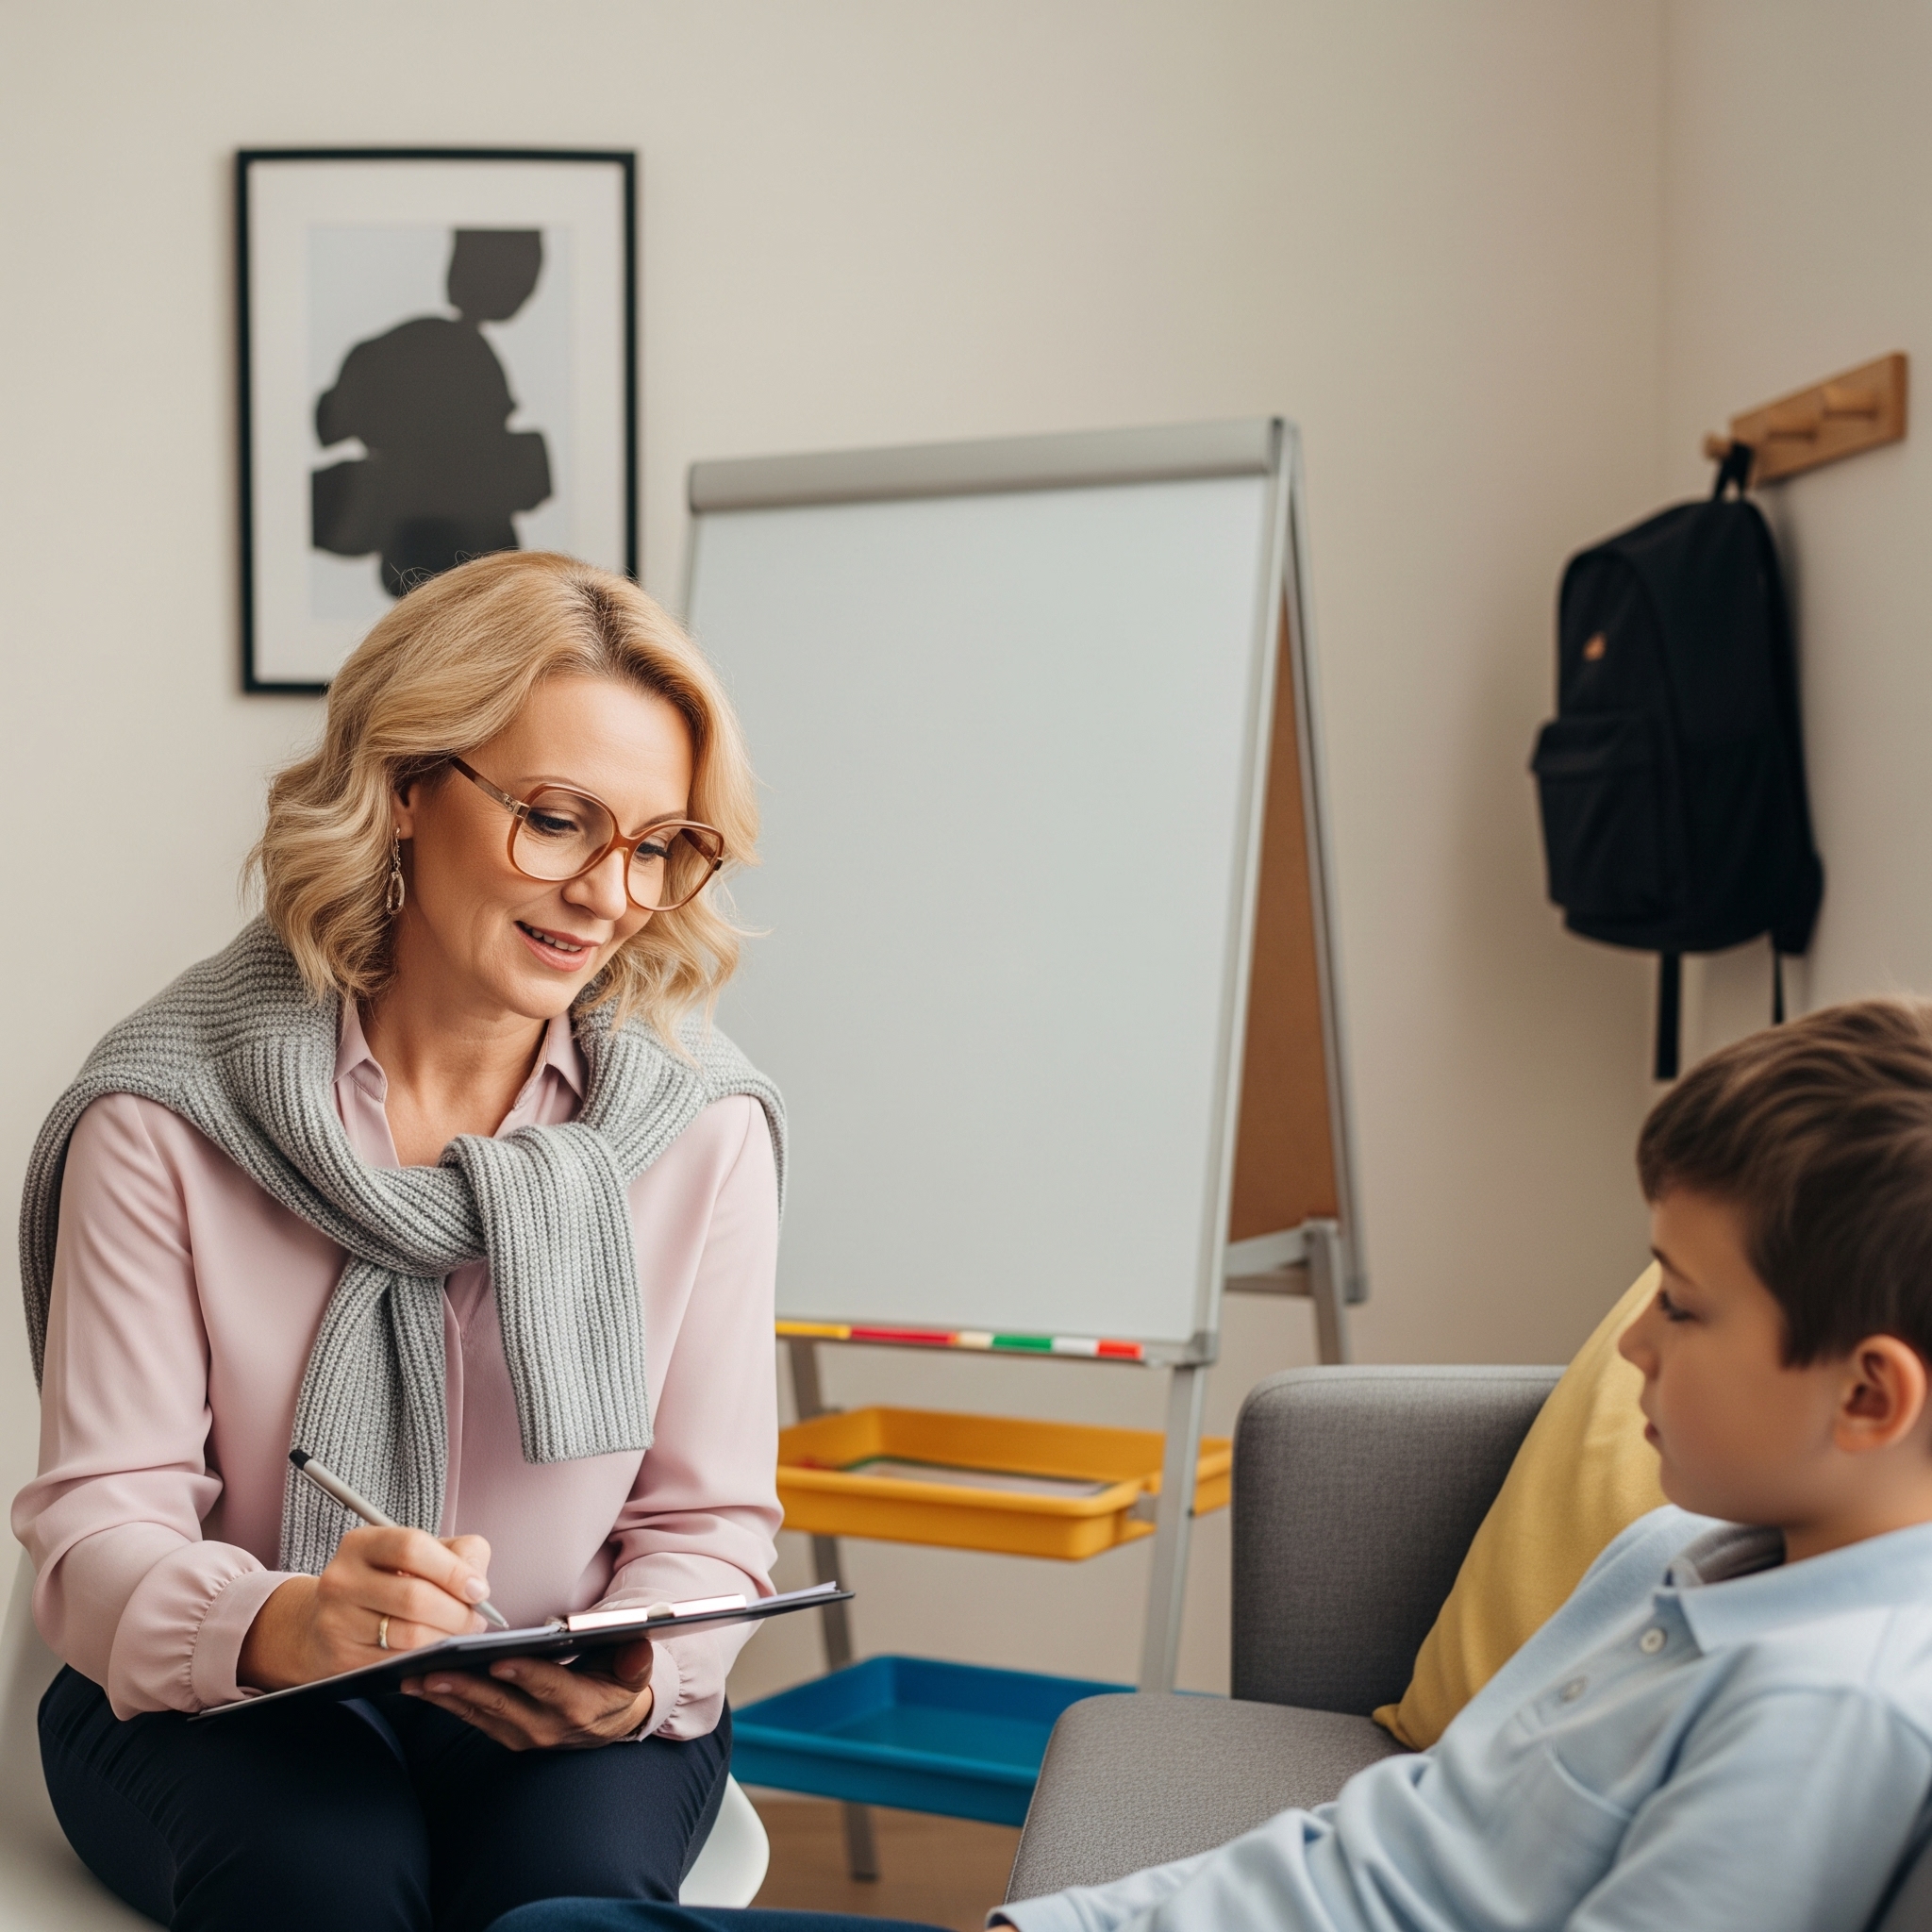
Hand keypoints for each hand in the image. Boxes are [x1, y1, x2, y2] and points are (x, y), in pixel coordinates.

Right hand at [238, 1527, 492, 1690]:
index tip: (479, 1590)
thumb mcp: (417, 1556)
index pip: (411, 1548)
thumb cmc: (387, 1582)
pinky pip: (397, 1664)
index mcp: (361, 1544)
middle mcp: (341, 1580)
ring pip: (409, 1636)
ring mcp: (336, 1622)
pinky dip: (425, 1661)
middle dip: (457, 1614)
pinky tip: (434, 1654)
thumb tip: (477, 1585)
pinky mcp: (340, 1660)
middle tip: (476, 1621)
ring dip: (446, 1640)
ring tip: (460, 1636)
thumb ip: (458, 1555)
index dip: (453, 1570)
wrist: (326, 1622)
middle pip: (414, 1597)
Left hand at [401, 1639, 654, 1750]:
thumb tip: (639, 1646)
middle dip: (466, 1688)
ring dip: (445, 1696)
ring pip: (478, 1714)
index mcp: (580, 1707)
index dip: (525, 1675)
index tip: (500, 1658)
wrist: (611, 1720)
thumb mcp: (635, 1670)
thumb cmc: (619, 1681)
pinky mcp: (503, 1733)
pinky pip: (470, 1718)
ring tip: (414, 1677)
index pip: (549, 1689)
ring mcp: (521, 1735)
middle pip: (501, 1706)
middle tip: (433, 1670)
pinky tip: (420, 1685)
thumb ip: (636, 1660)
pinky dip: (445, 1702)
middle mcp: (546, 1728)